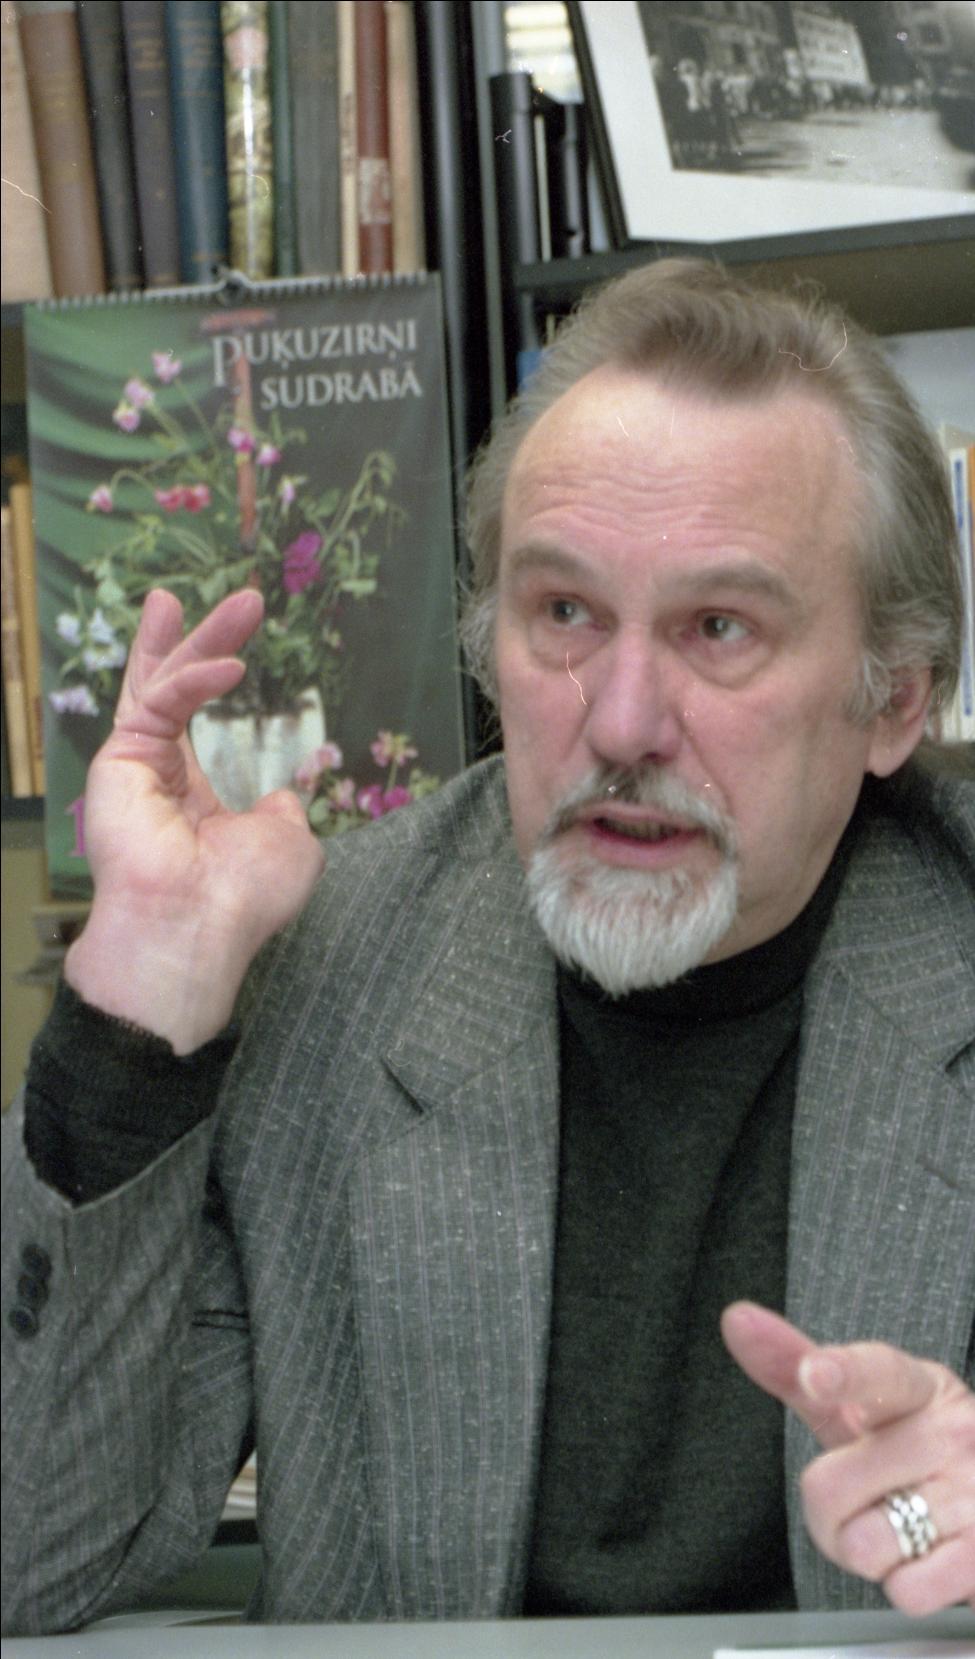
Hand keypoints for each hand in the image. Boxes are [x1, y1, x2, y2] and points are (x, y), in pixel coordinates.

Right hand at [65, 588, 324, 1051]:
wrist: (195, 930)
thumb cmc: (239, 899)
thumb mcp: (286, 846)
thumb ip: (282, 813)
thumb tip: (284, 794)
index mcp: (189, 796)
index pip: (192, 718)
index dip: (207, 673)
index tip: (236, 642)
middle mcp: (156, 775)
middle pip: (175, 686)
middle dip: (205, 638)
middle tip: (247, 598)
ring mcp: (133, 765)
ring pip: (165, 683)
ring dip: (205, 639)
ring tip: (247, 602)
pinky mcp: (119, 759)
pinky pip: (160, 703)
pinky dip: (198, 679)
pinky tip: (234, 667)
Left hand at [721, 1301, 974, 1615]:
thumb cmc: (912, 1451)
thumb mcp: (860, 1406)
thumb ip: (794, 1366)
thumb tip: (736, 1318)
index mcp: (917, 1387)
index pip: (877, 1373)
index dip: (842, 1373)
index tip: (813, 1374)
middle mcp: (954, 1432)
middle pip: (830, 1485)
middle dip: (830, 1512)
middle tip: (867, 1501)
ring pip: (865, 1543)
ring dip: (868, 1553)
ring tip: (903, 1529)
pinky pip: (907, 1589)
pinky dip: (905, 1584)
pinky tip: (931, 1558)